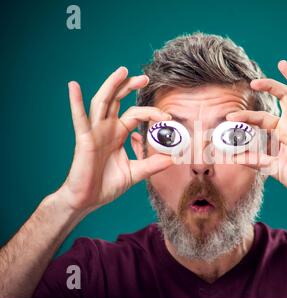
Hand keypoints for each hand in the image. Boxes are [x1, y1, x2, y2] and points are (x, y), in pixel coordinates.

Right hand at [56, 67, 173, 214]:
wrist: (87, 200)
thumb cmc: (106, 185)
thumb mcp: (135, 173)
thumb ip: (152, 164)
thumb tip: (173, 159)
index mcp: (118, 134)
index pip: (136, 114)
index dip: (151, 113)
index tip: (167, 117)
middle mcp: (106, 128)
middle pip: (118, 100)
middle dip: (129, 86)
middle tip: (145, 78)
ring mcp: (94, 132)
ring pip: (102, 103)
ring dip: (111, 85)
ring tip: (122, 70)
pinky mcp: (84, 139)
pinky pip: (79, 119)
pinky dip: (75, 102)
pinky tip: (74, 86)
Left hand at [227, 60, 286, 202]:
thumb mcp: (272, 167)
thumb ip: (254, 160)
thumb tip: (232, 157)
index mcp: (283, 133)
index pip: (262, 118)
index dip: (246, 117)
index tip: (229, 117)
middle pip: (281, 98)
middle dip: (268, 86)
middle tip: (252, 81)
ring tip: (282, 64)